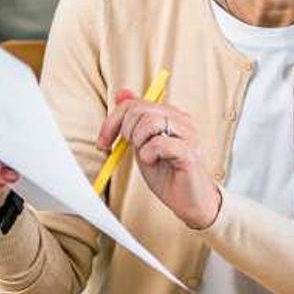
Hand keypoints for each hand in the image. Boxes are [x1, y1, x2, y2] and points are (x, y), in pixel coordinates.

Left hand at [99, 89, 220, 228]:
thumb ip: (134, 120)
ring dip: (138, 143)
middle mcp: (182, 120)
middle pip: (139, 110)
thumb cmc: (168, 173)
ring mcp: (188, 135)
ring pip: (149, 123)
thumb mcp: (143, 143)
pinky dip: (148, 154)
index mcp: (171, 115)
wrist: (189, 200)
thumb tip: (121, 94)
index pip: (135, 103)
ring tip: (146, 155)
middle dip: (125, 132)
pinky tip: (153, 161)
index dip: (113, 121)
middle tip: (130, 149)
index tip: (104, 141)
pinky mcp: (189, 152)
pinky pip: (159, 144)